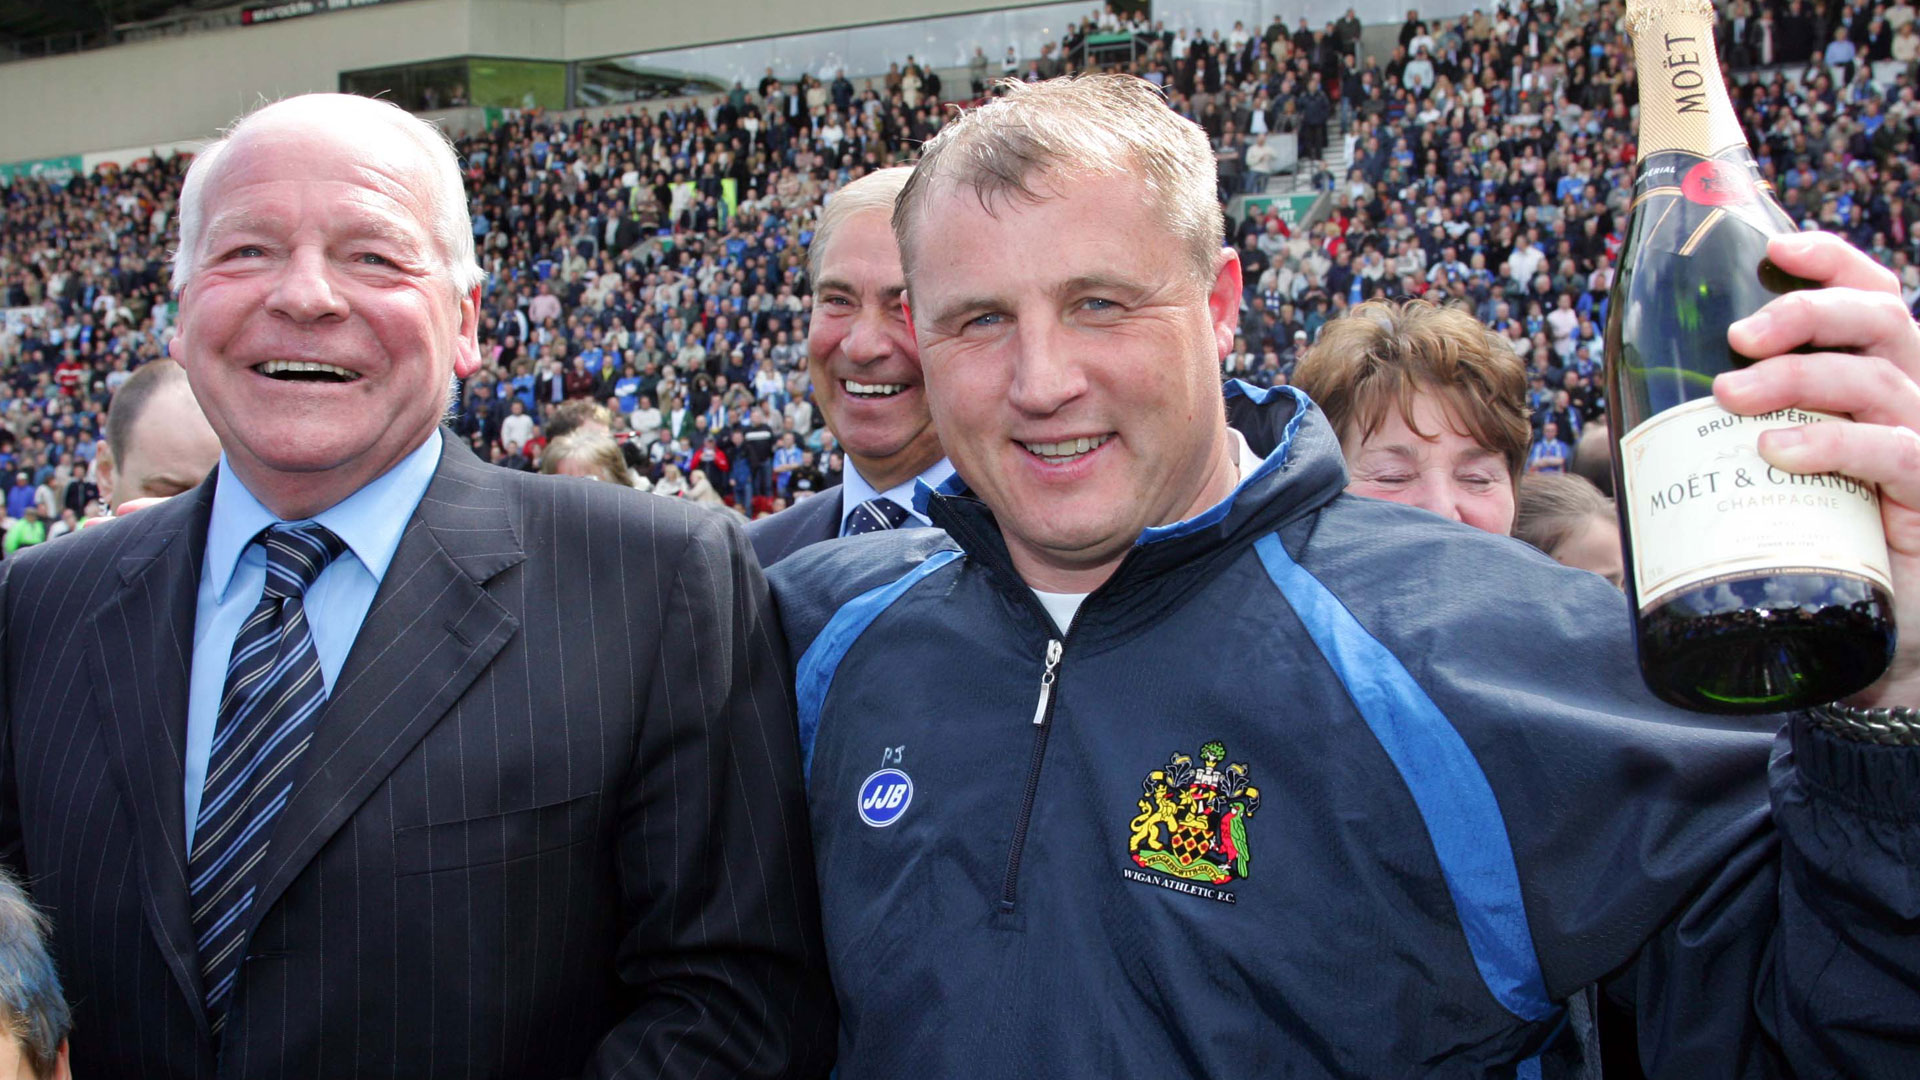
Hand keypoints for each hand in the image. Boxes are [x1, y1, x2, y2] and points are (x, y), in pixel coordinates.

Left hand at [1716, 231, 1919, 707]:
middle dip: (1804, 312)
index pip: (1872, 296)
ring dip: (1795, 378)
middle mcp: (1911, 400)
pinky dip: (1832, 445)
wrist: (1859, 630)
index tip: (1777, 248)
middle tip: (1737, 337)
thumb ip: (1716, 438)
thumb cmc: (1805, 539)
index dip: (1834, 261)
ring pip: (1875, 381)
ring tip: (1728, 396)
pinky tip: (1779, 450)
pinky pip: (1894, 454)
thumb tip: (1611, 424)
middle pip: (1880, 320)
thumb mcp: (1764, 473)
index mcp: (1877, 378)